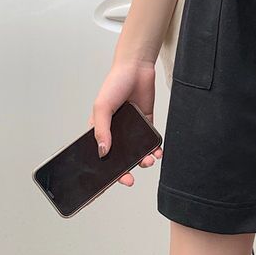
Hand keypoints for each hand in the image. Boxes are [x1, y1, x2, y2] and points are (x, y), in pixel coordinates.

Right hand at [87, 59, 160, 186]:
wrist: (137, 68)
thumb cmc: (114, 84)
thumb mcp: (102, 107)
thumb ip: (102, 130)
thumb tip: (103, 152)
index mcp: (100, 129)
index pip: (98, 155)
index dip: (99, 171)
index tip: (102, 186)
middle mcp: (116, 131)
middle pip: (119, 158)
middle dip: (123, 171)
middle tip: (129, 180)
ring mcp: (132, 128)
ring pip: (136, 151)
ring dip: (142, 160)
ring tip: (147, 161)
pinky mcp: (147, 122)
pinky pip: (150, 140)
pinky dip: (154, 148)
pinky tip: (157, 153)